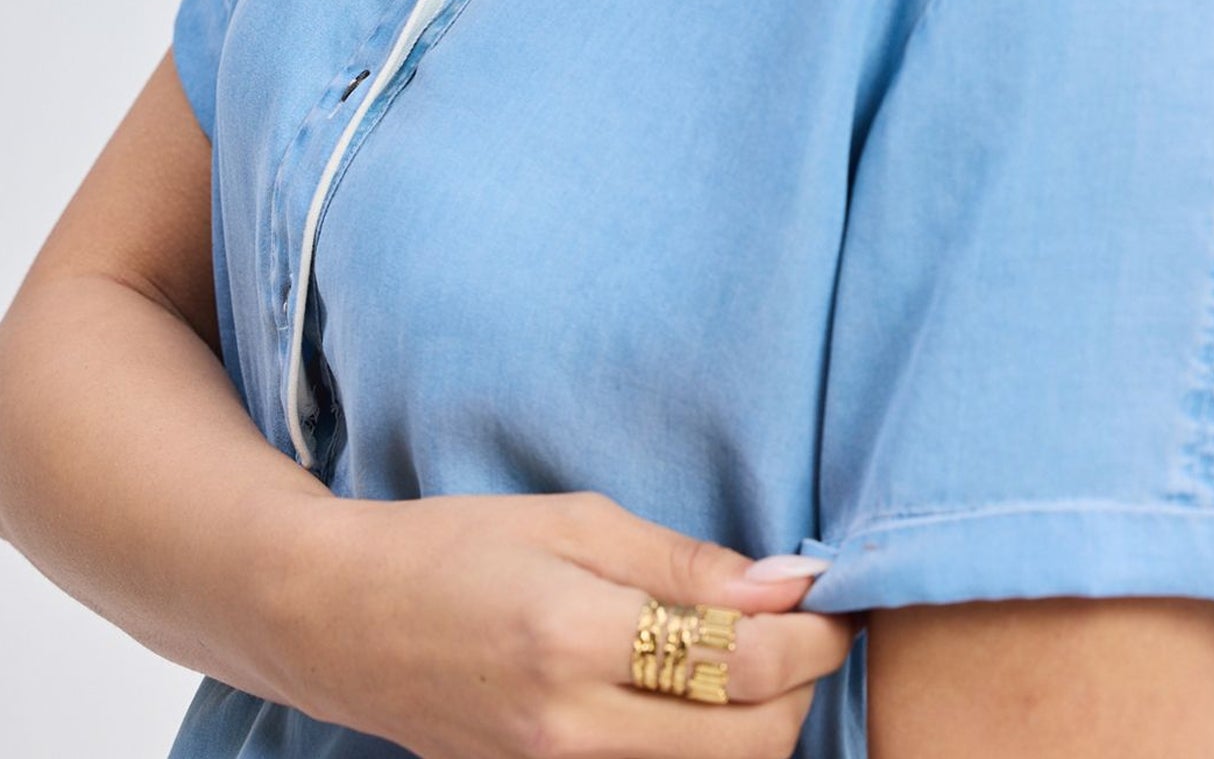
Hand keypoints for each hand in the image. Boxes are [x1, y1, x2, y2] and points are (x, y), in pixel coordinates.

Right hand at [275, 488, 855, 758]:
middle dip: (800, 688)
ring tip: (751, 658)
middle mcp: (567, 728)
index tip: (836, 600)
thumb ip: (685, 562)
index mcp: (575, 639)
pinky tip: (698, 696)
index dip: (814, 634)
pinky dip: (700, 746)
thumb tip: (789, 584)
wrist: (334, 619)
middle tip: (806, 631)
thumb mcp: (575, 520)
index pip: (744, 663)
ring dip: (758, 724)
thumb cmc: (454, 545)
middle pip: (748, 743)